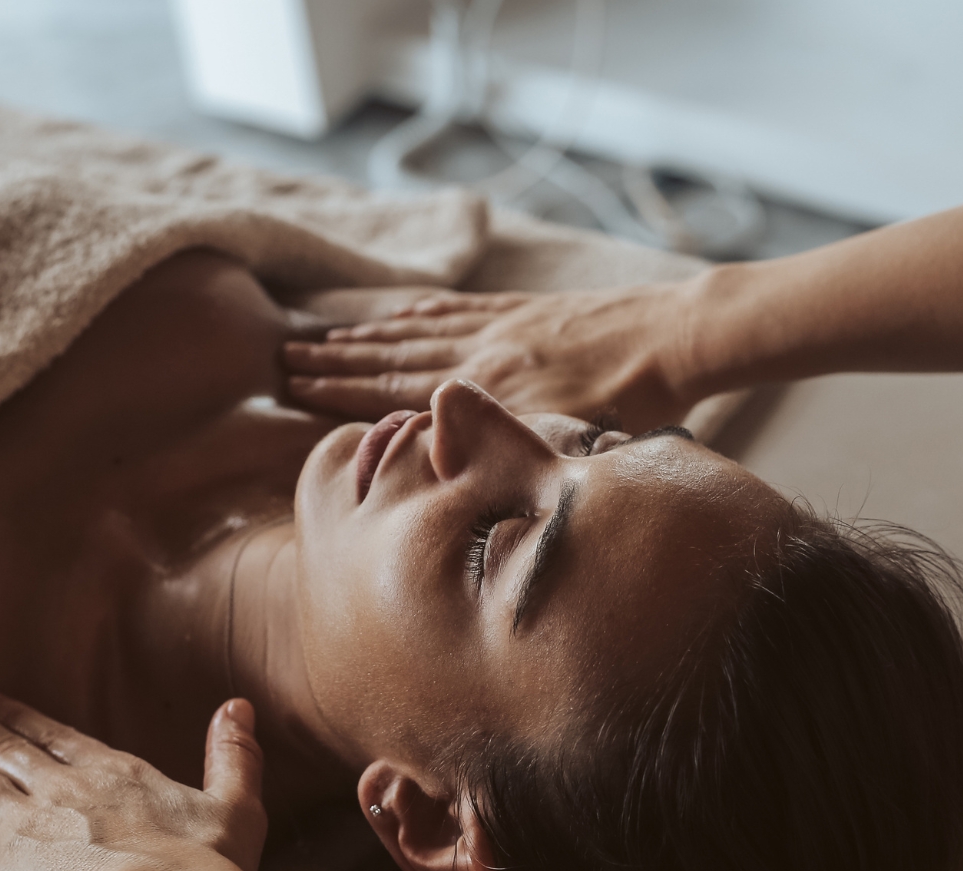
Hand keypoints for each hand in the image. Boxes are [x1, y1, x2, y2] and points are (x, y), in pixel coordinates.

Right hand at [282, 286, 694, 429]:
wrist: (679, 337)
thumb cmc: (636, 401)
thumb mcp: (570, 443)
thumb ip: (508, 453)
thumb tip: (448, 471)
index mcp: (488, 390)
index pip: (397, 390)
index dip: (342, 391)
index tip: (293, 386)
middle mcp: (483, 352)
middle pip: (393, 356)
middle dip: (335, 362)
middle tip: (282, 361)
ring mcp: (502, 325)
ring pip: (417, 329)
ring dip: (365, 335)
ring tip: (320, 336)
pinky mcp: (525, 309)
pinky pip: (458, 308)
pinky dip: (419, 311)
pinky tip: (399, 310)